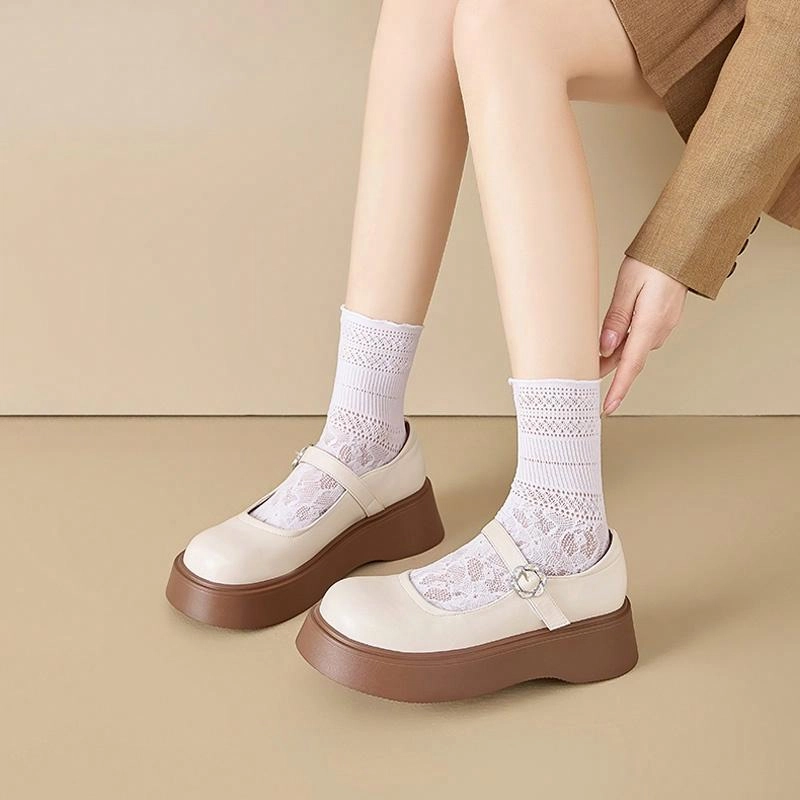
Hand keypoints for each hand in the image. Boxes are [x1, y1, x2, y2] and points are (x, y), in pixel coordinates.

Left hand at [599, 257, 686, 414]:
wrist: (683, 246)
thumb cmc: (655, 259)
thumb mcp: (627, 286)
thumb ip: (616, 319)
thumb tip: (606, 348)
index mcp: (651, 324)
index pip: (631, 366)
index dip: (618, 389)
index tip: (607, 407)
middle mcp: (660, 330)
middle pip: (629, 359)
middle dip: (609, 371)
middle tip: (584, 378)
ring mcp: (664, 326)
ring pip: (634, 348)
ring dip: (615, 355)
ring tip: (590, 358)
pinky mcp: (663, 320)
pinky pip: (640, 338)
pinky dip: (625, 343)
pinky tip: (612, 339)